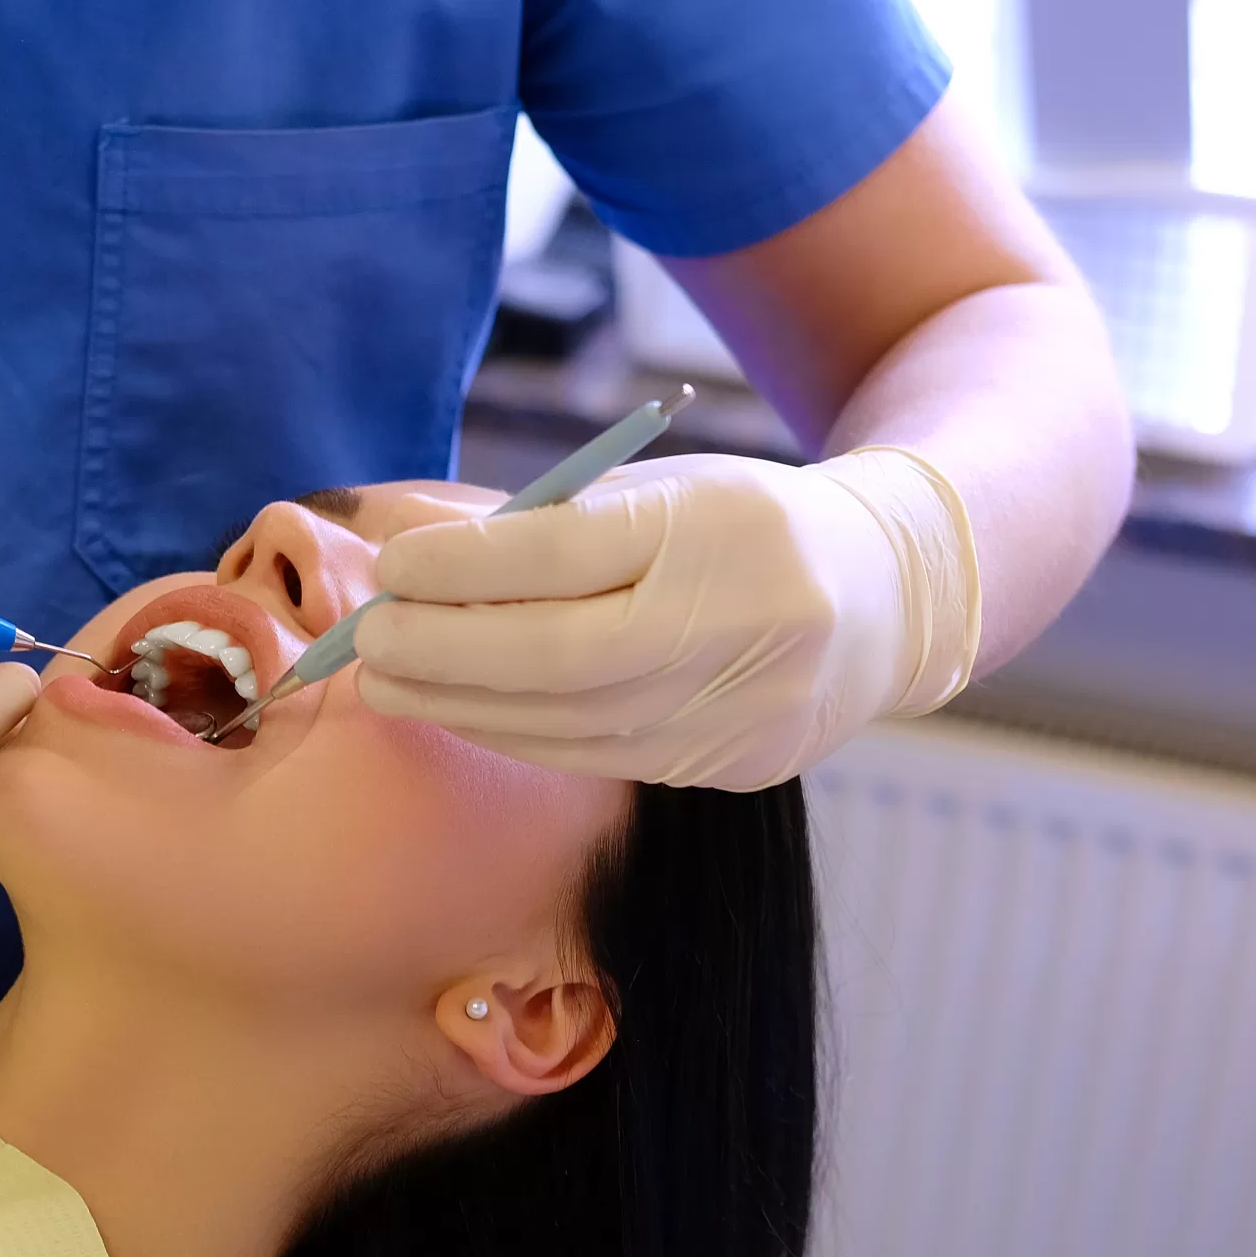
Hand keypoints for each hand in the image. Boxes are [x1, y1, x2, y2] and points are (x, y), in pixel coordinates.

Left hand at [352, 449, 980, 789]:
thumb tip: (416, 558)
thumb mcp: (658, 491)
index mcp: (721, 526)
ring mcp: (744, 707)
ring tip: (390, 683)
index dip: (464, 568)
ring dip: (464, 707)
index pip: (567, 556)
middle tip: (370, 641)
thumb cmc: (739, 525)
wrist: (885, 597)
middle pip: (563, 656)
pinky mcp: (733, 765)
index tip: (394, 567)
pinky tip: (462, 712)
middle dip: (447, 653)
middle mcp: (743, 620)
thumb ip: (545, 524)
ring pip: (573, 723)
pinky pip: (599, 757)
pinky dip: (516, 735)